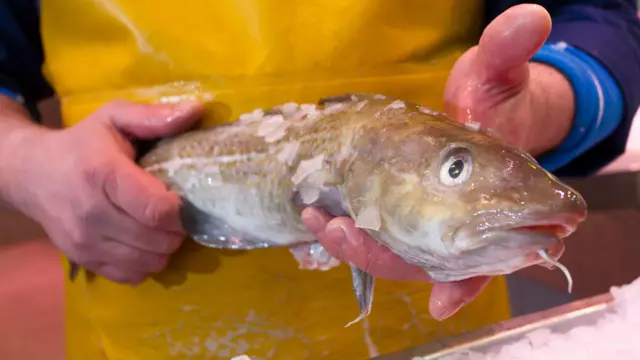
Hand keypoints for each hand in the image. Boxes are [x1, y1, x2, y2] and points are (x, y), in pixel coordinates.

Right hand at [10, 99, 202, 283]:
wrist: (31, 174)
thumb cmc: (83, 144)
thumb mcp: (115, 118)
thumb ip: (155, 116)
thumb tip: (198, 109)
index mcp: (103, 174)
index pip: (156, 210)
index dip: (182, 210)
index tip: (186, 199)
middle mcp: (91, 213)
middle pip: (158, 239)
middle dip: (178, 229)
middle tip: (177, 214)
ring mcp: (85, 242)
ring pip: (149, 262)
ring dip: (165, 247)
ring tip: (162, 227)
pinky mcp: (83, 260)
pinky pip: (132, 275)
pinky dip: (147, 263)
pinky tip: (145, 242)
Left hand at [302, 4, 575, 319]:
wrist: (489, 105)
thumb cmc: (498, 94)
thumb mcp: (500, 73)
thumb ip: (509, 52)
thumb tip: (529, 18)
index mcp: (491, 204)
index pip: (483, 256)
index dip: (465, 281)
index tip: (441, 301)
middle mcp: (459, 219)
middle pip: (423, 262)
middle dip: (379, 253)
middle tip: (336, 229)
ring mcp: (429, 215)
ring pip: (394, 251)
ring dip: (354, 244)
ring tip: (316, 219)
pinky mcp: (403, 205)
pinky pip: (377, 230)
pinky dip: (350, 229)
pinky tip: (318, 215)